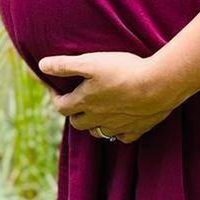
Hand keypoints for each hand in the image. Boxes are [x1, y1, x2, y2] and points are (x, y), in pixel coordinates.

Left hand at [39, 50, 176, 143]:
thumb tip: (42, 65)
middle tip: (77, 100)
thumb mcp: (90, 62)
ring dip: (94, 123)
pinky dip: (118, 131)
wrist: (158, 85)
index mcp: (85, 101)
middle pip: (78, 122)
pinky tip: (120, 121)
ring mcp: (118, 126)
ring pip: (98, 132)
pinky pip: (122, 137)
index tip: (55, 88)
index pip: (61, 106)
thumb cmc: (123, 70)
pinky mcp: (137, 129)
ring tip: (96, 111)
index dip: (55, 97)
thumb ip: (65, 65)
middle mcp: (98, 118)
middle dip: (74, 112)